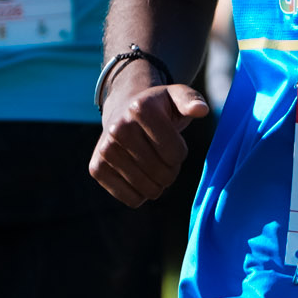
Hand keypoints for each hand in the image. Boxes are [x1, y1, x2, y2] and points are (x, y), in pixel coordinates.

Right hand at [91, 65, 210, 206]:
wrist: (122, 112)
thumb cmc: (157, 109)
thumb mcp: (176, 97)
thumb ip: (191, 101)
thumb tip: (201, 110)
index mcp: (141, 109)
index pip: (175, 153)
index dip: (180, 153)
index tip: (172, 142)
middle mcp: (118, 128)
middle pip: (162, 174)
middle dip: (170, 171)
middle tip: (163, 158)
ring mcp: (105, 149)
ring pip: (148, 189)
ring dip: (157, 184)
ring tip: (152, 166)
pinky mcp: (96, 168)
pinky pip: (131, 199)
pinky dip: (141, 194)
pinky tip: (138, 176)